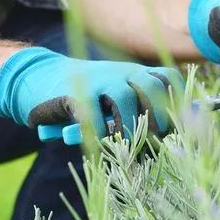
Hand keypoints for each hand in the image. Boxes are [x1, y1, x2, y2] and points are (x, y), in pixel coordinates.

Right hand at [0, 48, 184, 143]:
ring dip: (130, 129)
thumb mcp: (114, 94)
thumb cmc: (84, 96)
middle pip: (152, 89)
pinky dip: (99, 133)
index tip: (181, 125)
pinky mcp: (73, 95)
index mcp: (134, 73)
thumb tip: (172, 134)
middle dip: (160, 119)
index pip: (169, 78)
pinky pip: (93, 116)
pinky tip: (99, 142)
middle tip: (157, 142)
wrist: (37, 78)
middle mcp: (120, 72)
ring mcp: (97, 81)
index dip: (179, 101)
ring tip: (128, 147)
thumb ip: (137, 107)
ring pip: (124, 102)